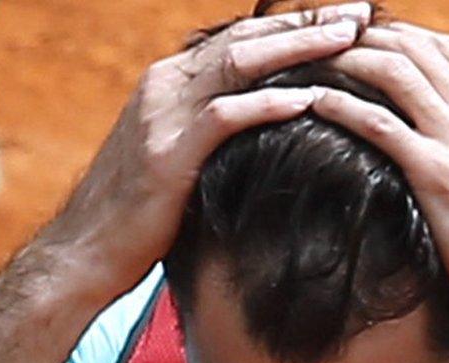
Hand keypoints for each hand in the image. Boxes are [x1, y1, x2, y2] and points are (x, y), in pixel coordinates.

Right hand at [37, 3, 371, 299]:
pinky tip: (309, 99)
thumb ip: (214, 130)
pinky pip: (224, 117)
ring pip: (238, 64)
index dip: (294, 25)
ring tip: (349, 41)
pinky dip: (268, 104)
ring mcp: (162, 116)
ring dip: (299, 48)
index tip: (346, 20)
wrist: (86, 253)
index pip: (241, 37)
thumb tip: (269, 123)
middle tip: (362, 15)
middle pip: (246, 38)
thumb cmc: (141, 214)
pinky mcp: (166, 154)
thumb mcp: (180, 156)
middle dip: (307, 24)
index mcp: (170, 81)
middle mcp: (165, 85)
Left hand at [309, 24, 448, 329]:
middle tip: (326, 46)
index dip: (399, 36)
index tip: (366, 43)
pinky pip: (377, 122)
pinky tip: (313, 102)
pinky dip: (339, 105)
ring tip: (312, 64)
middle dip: (365, 39)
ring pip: (393, 71)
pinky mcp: (436, 174)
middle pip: (414, 47)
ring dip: (346, 60)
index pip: (444, 46)